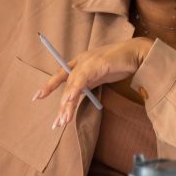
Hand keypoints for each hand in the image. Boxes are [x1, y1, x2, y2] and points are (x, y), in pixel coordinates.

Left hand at [33, 37, 153, 128]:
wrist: (137, 52)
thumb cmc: (120, 63)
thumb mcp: (100, 75)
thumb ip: (88, 83)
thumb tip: (76, 96)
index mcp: (80, 63)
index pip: (61, 75)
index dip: (49, 86)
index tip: (37, 97)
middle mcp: (80, 61)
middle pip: (66, 84)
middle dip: (62, 105)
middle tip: (57, 123)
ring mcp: (87, 61)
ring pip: (72, 84)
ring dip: (68, 103)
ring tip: (64, 119)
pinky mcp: (97, 64)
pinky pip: (82, 78)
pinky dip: (75, 89)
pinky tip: (70, 100)